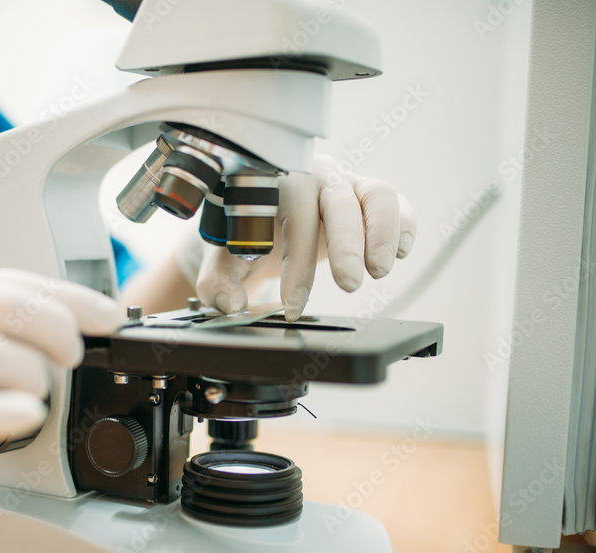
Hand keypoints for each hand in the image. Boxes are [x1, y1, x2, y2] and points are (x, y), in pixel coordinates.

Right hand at [0, 269, 122, 535]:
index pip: (7, 279)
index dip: (69, 295)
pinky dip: (3, 411)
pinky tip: (27, 415)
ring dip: (30, 373)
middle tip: (74, 353)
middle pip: (2, 301)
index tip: (109, 314)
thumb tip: (53, 327)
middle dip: (58, 325)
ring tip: (38, 394)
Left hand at [182, 155, 415, 320]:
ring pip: (375, 194)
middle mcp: (313, 176)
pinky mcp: (369, 197)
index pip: (291, 214)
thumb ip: (217, 283)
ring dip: (382, 233)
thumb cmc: (243, 233)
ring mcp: (345, 183)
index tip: (293, 302)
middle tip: (348, 284)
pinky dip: (404, 225)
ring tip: (379, 271)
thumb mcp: (222, 256)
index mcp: (274, 184)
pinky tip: (402, 253)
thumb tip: (231, 306)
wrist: (259, 218)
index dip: (296, 260)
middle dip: (346, 243)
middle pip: (337, 198)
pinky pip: (395, 203)